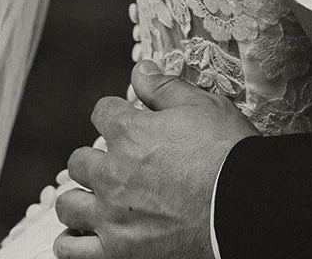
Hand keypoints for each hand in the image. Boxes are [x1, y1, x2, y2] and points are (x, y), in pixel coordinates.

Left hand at [53, 62, 256, 258]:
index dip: (115, 113)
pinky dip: (72, 241)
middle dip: (95, 157)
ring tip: (97, 199)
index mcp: (130, 133)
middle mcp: (113, 174)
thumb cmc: (227, 154)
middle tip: (116, 163)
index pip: (102, 112)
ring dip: (79, 198)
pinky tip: (84, 234)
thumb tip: (140, 70)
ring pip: (68, 205)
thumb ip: (164, 88)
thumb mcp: (202, 106)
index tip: (124, 119)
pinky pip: (71, 250)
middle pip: (79, 161)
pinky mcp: (116, 253)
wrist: (243, 207)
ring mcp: (111, 217)